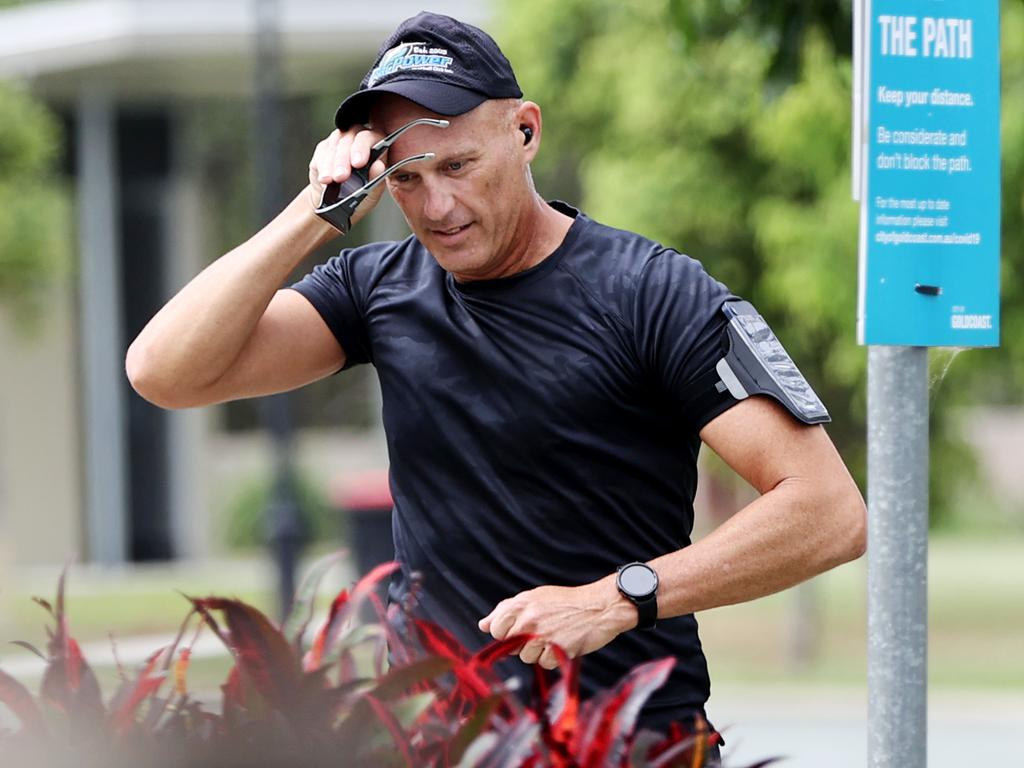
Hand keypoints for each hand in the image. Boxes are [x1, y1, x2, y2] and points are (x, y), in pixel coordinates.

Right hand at [307, 126, 387, 228]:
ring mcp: (340, 142)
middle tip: (342, 176)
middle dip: (345, 158)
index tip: (358, 163)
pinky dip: (323, 166)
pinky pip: (323, 152)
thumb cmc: (359, 196)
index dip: (363, 147)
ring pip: (336, 144)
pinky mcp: (324, 148)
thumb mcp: (371, 194)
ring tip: (333, 180)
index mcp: (376, 147)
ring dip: (333, 164)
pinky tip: (325, 179)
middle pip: (351, 137)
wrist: (338, 205)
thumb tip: (379, 166)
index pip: (372, 137)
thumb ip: (376, 179)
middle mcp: (358, 140)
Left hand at [478, 578, 636, 669]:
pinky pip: (544, 664)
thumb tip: (483, 624)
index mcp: (522, 603)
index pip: (495, 629)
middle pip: (509, 645)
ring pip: (526, 657)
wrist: (600, 607)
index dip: (504, 633)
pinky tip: (562, 644)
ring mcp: (543, 635)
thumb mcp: (535, 597)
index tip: (517, 631)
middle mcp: (530, 619)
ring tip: (553, 637)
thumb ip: (507, 609)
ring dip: (537, 652)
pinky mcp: (557, 650)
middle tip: (538, 633)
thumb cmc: (566, 602)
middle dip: (520, 643)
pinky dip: (552, 658)